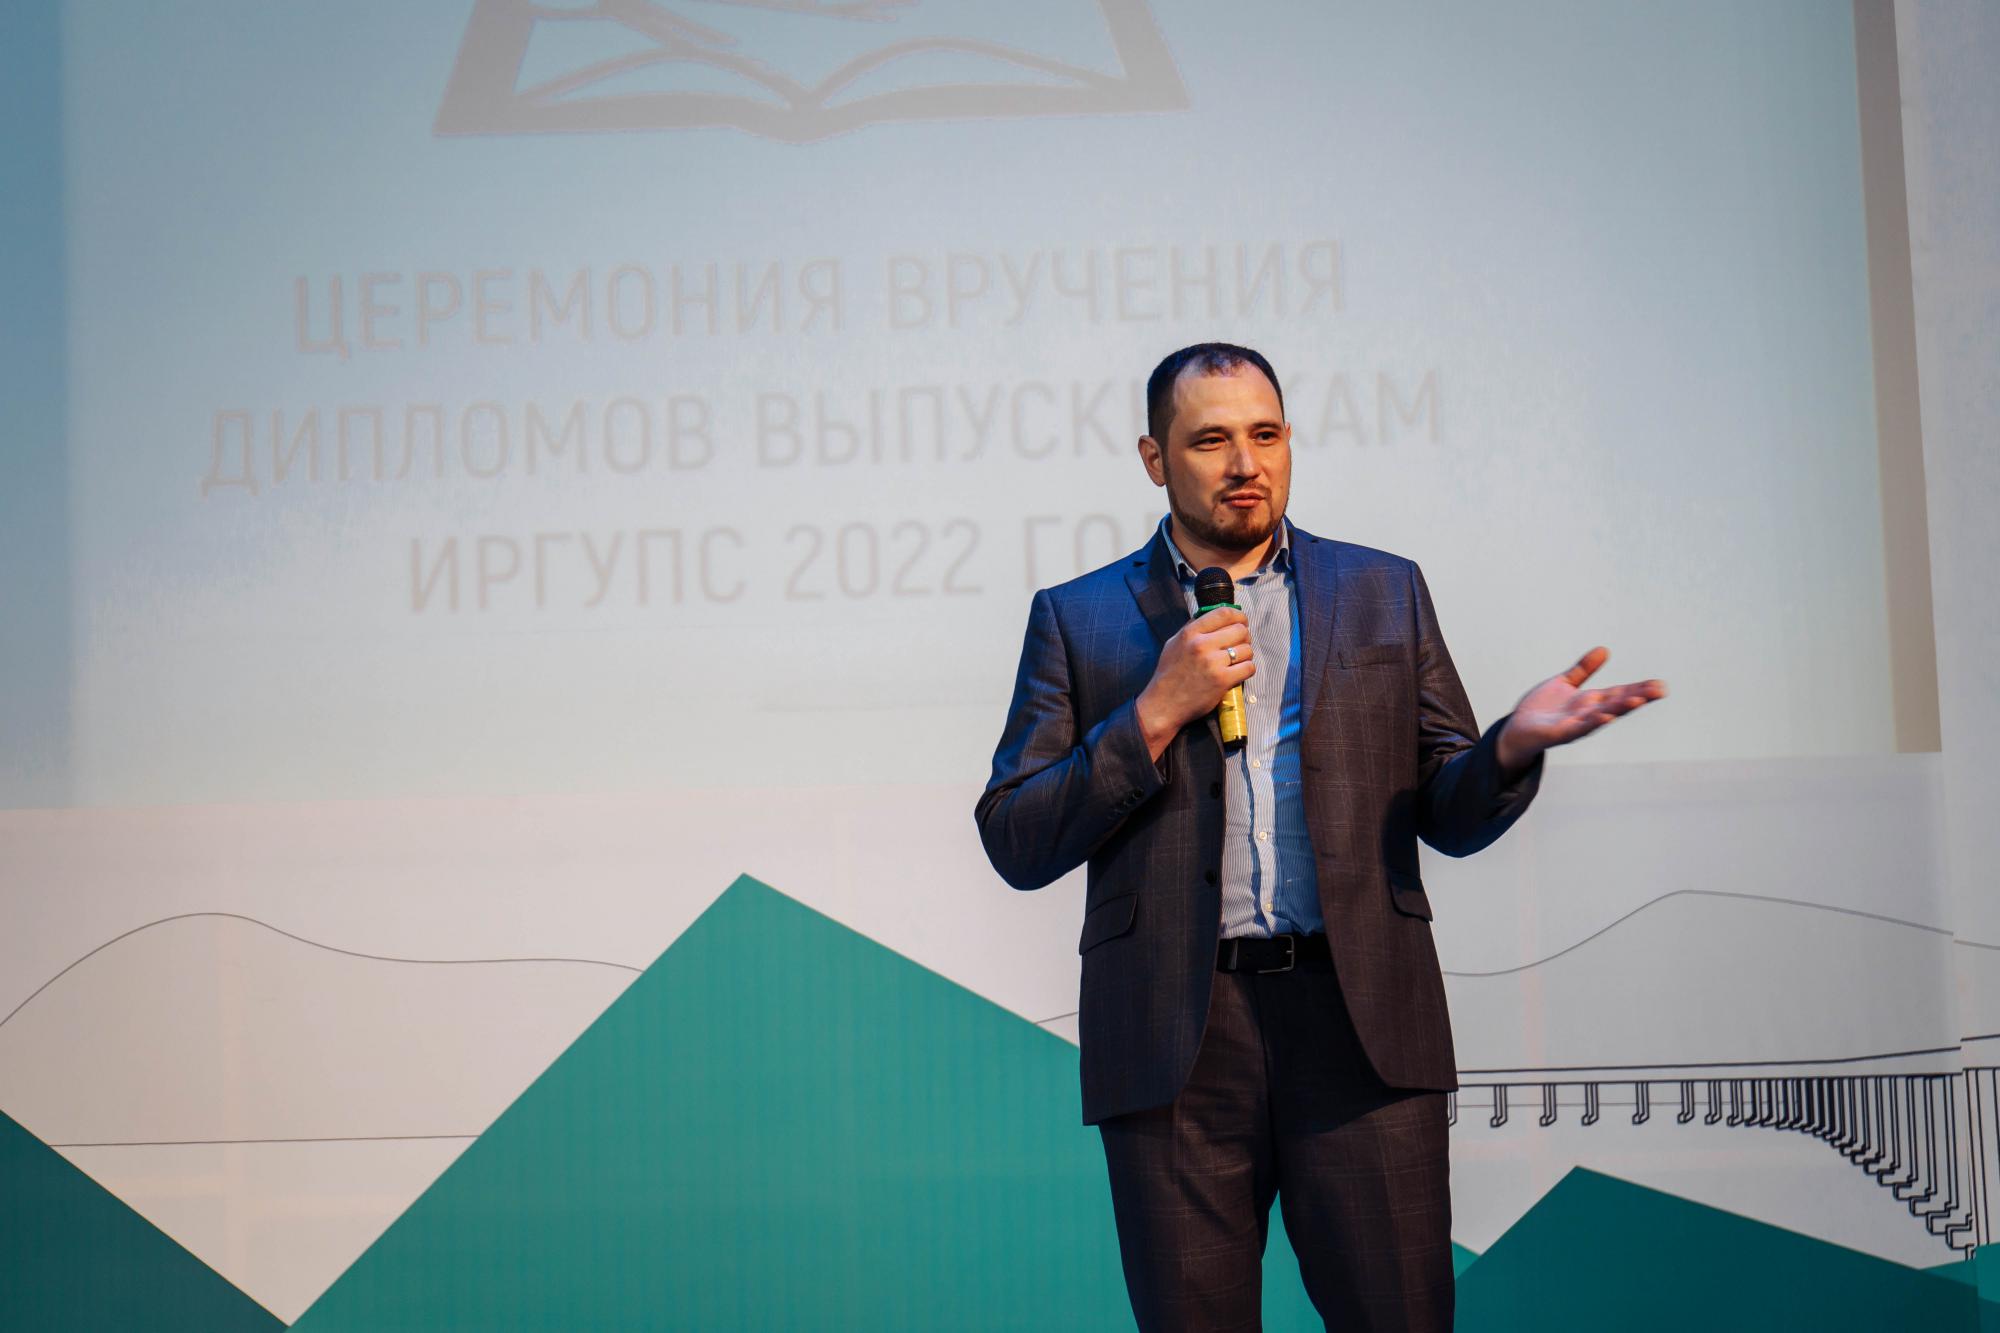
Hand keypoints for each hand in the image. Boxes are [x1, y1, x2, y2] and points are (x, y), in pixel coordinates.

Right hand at [1135, 608, 1254, 758]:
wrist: (1163, 704)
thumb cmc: (1168, 674)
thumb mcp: (1174, 644)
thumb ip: (1192, 629)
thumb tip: (1213, 617)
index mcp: (1190, 633)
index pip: (1224, 613)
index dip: (1238, 616)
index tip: (1241, 622)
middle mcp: (1202, 644)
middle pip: (1240, 630)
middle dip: (1244, 636)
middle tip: (1239, 644)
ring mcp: (1213, 663)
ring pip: (1247, 649)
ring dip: (1246, 654)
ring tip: (1237, 661)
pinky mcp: (1223, 680)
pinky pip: (1249, 667)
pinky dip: (1247, 669)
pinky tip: (1238, 672)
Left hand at [1495, 646, 1666, 772]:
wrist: (1517, 729)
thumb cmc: (1542, 710)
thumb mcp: (1564, 683)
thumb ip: (1584, 669)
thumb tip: (1604, 650)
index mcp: (1591, 702)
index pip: (1620, 693)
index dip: (1640, 689)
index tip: (1660, 685)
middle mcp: (1588, 714)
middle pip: (1617, 704)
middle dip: (1638, 697)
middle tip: (1660, 690)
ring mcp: (1576, 725)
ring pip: (1602, 716)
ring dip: (1620, 709)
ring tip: (1638, 700)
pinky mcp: (1560, 733)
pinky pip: (1579, 728)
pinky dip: (1592, 721)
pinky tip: (1605, 715)